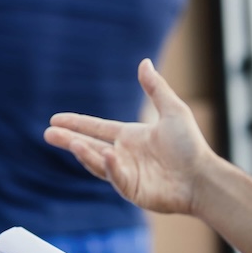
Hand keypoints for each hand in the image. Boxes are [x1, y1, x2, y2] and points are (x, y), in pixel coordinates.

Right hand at [44, 58, 214, 215]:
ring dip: (83, 152)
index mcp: (129, 136)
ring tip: (70, 142)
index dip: (76, 123)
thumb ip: (155, 88)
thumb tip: (144, 62)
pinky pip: (116, 177)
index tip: (55, 119)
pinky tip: (106, 155)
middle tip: (48, 133)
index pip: (96, 129)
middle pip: (88, 146)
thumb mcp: (173, 110)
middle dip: (67, 140)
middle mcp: (123, 155)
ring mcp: (125, 174)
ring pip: (97, 162)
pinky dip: (110, 167)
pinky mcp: (132, 190)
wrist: (204, 177)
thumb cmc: (191, 146)